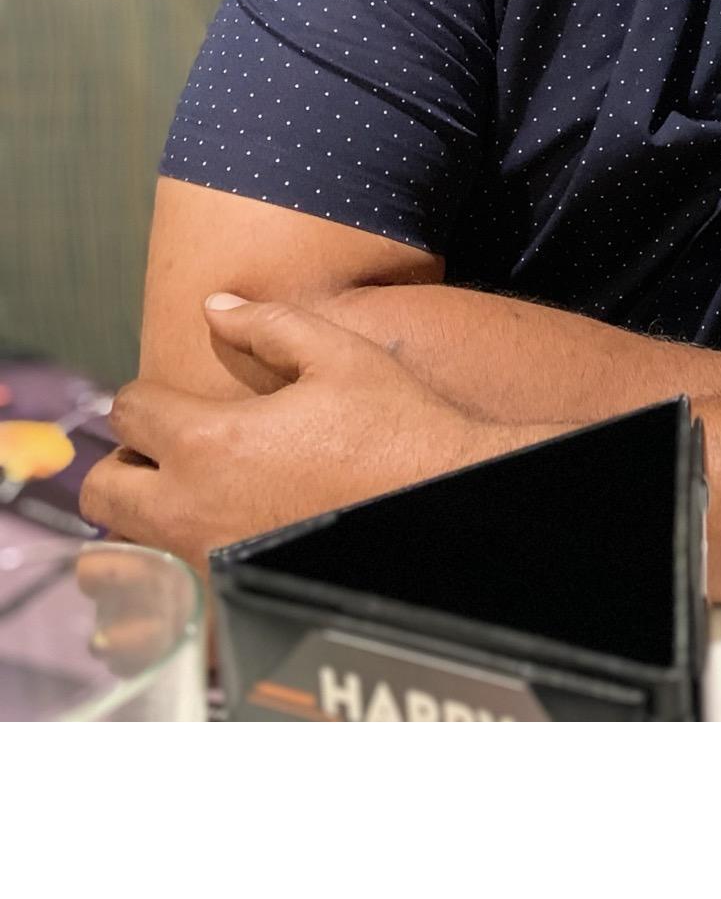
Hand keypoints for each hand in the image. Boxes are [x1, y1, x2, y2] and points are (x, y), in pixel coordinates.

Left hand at [80, 293, 533, 571]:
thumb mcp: (338, 355)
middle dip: (126, 461)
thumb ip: (267, 324)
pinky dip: (163, 571)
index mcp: (210, 440)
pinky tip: (202, 545)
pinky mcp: (227, 591)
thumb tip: (215, 304)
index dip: (147, 396)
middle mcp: (192, 507)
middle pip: (103, 487)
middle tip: (168, 450)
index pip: (130, 411)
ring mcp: (207, 557)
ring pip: (123, 544)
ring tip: (186, 496)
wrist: (439, 492)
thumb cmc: (393, 426)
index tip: (173, 399)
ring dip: (140, 515)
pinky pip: (161, 594)